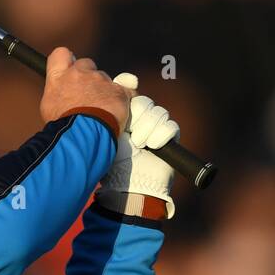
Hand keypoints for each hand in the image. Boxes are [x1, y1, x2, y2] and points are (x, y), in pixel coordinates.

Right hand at [39, 47, 132, 134]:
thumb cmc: (62, 126)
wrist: (82, 135)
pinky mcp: (118, 90)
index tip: (71, 69)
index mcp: (59, 77)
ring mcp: (100, 80)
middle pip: (86, 63)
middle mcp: (79, 73)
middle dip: (89, 75)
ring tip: (102, 111)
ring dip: (104, 90)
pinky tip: (117, 112)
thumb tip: (63, 94)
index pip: (61, 54)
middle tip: (88, 95)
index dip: (67, 60)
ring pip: (105, 79)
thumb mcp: (49, 107)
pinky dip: (122, 99)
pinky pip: (125, 91)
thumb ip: (58, 93)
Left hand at [97, 73, 179, 219]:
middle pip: (144, 102)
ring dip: (147, 128)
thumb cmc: (110, 161)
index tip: (128, 89)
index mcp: (122, 115)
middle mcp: (140, 119)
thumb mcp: (103, 133)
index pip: (130, 93)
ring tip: (139, 142)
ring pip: (158, 113)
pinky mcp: (170, 138)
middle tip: (129, 132)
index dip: (128, 89)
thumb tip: (106, 89)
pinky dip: (161, 135)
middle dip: (137, 115)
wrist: (127, 185)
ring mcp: (156, 128)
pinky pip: (171, 126)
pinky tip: (151, 145)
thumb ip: (103, 112)